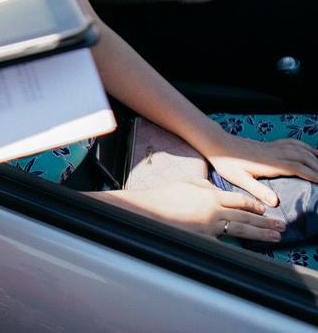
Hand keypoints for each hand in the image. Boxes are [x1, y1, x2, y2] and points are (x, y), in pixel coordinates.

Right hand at [118, 179, 284, 240]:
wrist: (151, 211)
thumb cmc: (167, 195)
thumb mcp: (188, 183)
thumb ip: (205, 186)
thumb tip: (216, 190)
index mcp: (211, 195)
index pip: (240, 200)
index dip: (254, 205)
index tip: (265, 210)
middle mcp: (214, 211)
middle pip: (246, 216)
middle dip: (265, 222)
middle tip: (281, 226)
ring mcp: (210, 227)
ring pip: (241, 230)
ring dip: (260, 234)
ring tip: (274, 237)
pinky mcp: (204, 239)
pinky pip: (225, 241)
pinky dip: (238, 244)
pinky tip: (250, 248)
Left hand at [205, 133, 317, 205]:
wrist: (218, 144)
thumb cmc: (228, 164)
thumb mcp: (240, 180)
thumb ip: (258, 191)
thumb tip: (275, 202)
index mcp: (270, 163)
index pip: (298, 168)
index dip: (313, 175)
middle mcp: (274, 153)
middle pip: (303, 157)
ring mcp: (273, 147)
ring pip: (299, 148)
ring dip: (313, 155)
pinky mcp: (270, 144)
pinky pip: (291, 143)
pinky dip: (304, 146)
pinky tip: (309, 150)